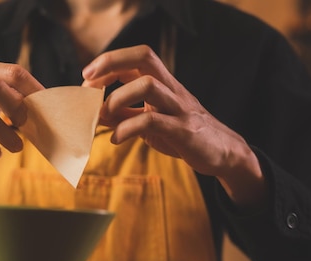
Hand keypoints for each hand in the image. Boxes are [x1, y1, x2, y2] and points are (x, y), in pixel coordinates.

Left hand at [82, 45, 266, 209]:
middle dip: (111, 65)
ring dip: (117, 98)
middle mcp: (171, 89)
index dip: (109, 61)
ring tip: (104, 116)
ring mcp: (178, 108)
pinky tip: (116, 139)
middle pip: (144, 58)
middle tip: (89, 86)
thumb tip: (93, 111)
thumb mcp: (150, 119)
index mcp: (163, 83)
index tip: (86, 77)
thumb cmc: (182, 133)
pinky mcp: (183, 130)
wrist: (223, 152)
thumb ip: (124, 113)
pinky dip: (127, 129)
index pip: (136, 57)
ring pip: (148, 85)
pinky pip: (152, 121)